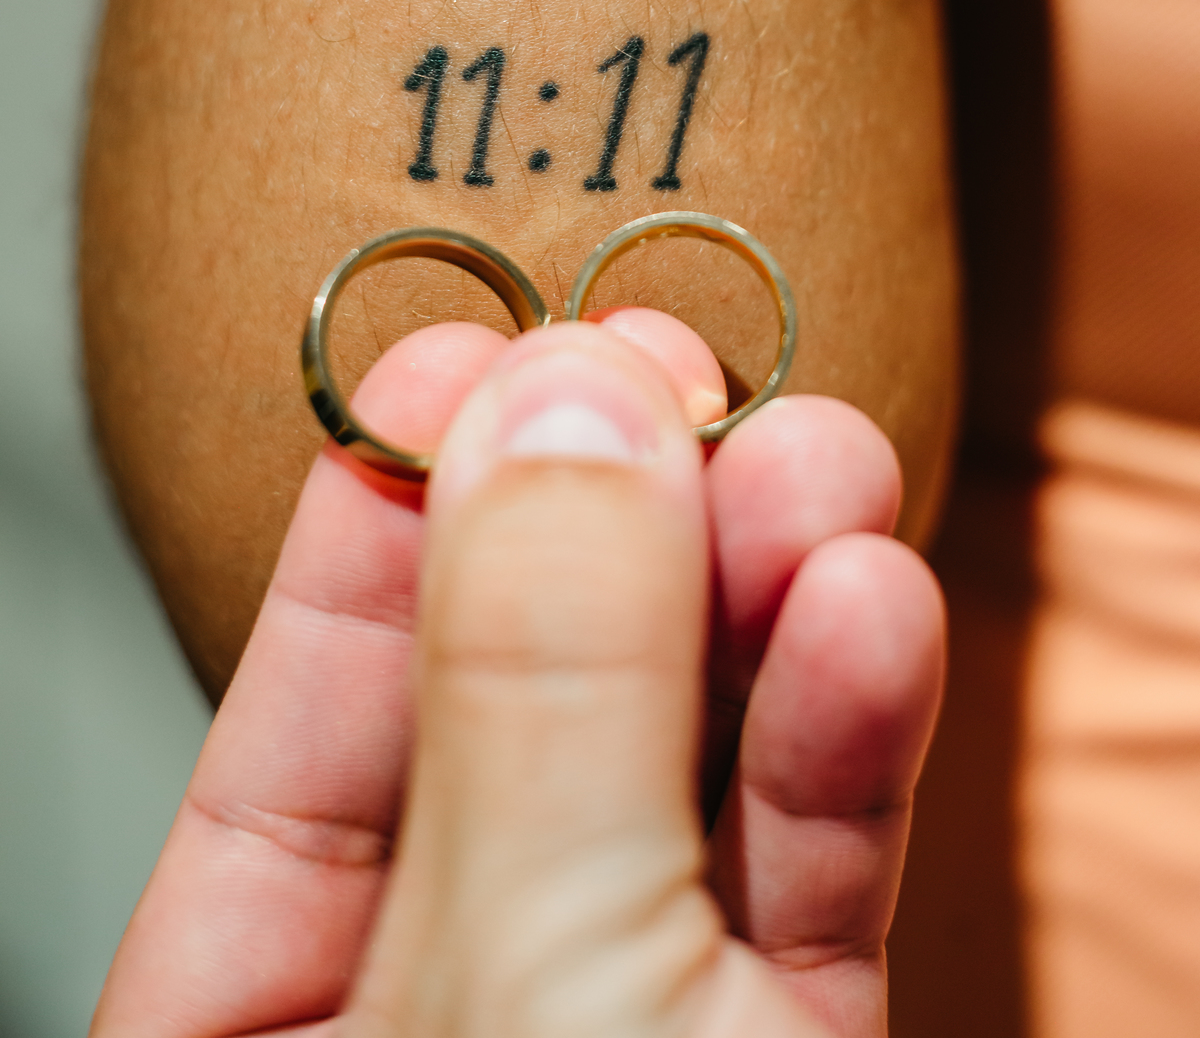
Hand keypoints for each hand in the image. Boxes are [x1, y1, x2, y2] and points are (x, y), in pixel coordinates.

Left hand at [92, 313, 943, 1036]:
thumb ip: (539, 694)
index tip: (478, 356)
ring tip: (816, 460)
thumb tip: (565, 410)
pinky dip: (845, 745)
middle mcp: (432, 1018)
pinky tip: (867, 609)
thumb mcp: (524, 984)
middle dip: (610, 534)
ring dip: (763, 606)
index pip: (289, 741)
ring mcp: (617, 1031)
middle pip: (510, 730)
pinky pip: (803, 885)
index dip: (385, 528)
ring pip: (678, 783)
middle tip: (673, 374)